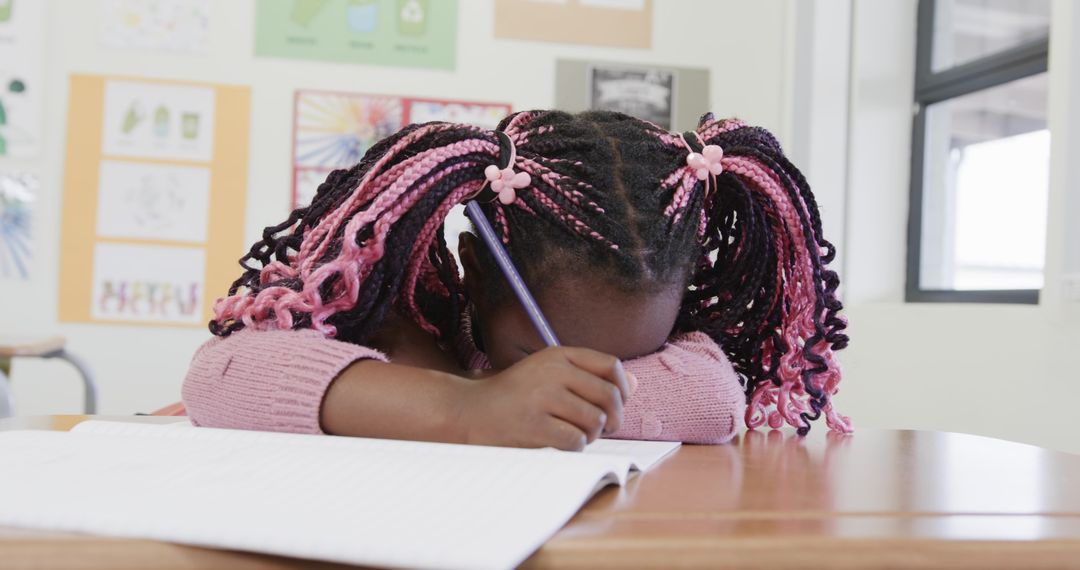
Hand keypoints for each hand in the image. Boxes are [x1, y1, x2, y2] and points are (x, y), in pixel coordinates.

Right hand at [455, 347, 635, 450]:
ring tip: (572, 434)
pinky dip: (573, 448)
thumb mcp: (549, 374)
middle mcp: (553, 372)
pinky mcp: (534, 425)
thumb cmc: (513, 396)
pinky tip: (557, 443)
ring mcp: (543, 398)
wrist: (467, 412)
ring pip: (595, 422)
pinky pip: (576, 441)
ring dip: (590, 436)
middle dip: (613, 420)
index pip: (610, 366)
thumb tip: (634, 385)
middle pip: (609, 397)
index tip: (613, 405)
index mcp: (558, 355)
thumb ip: (590, 377)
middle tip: (600, 430)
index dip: (621, 390)